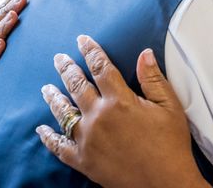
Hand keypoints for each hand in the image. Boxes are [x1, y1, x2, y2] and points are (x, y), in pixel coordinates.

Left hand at [36, 35, 208, 187]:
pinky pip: (59, 146)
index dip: (90, 51)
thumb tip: (144, 53)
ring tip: (46, 88)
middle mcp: (99, 116)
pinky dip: (49, 137)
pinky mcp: (83, 160)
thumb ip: (153, 78)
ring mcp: (88, 139)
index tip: (82, 40)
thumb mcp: (169, 107)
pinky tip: (42, 129)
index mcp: (120, 101)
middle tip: (59, 58)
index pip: (101, 67)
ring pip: (64, 113)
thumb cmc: (170, 144)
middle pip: (77, 86)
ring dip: (54, 97)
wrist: (164, 183)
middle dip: (67, 69)